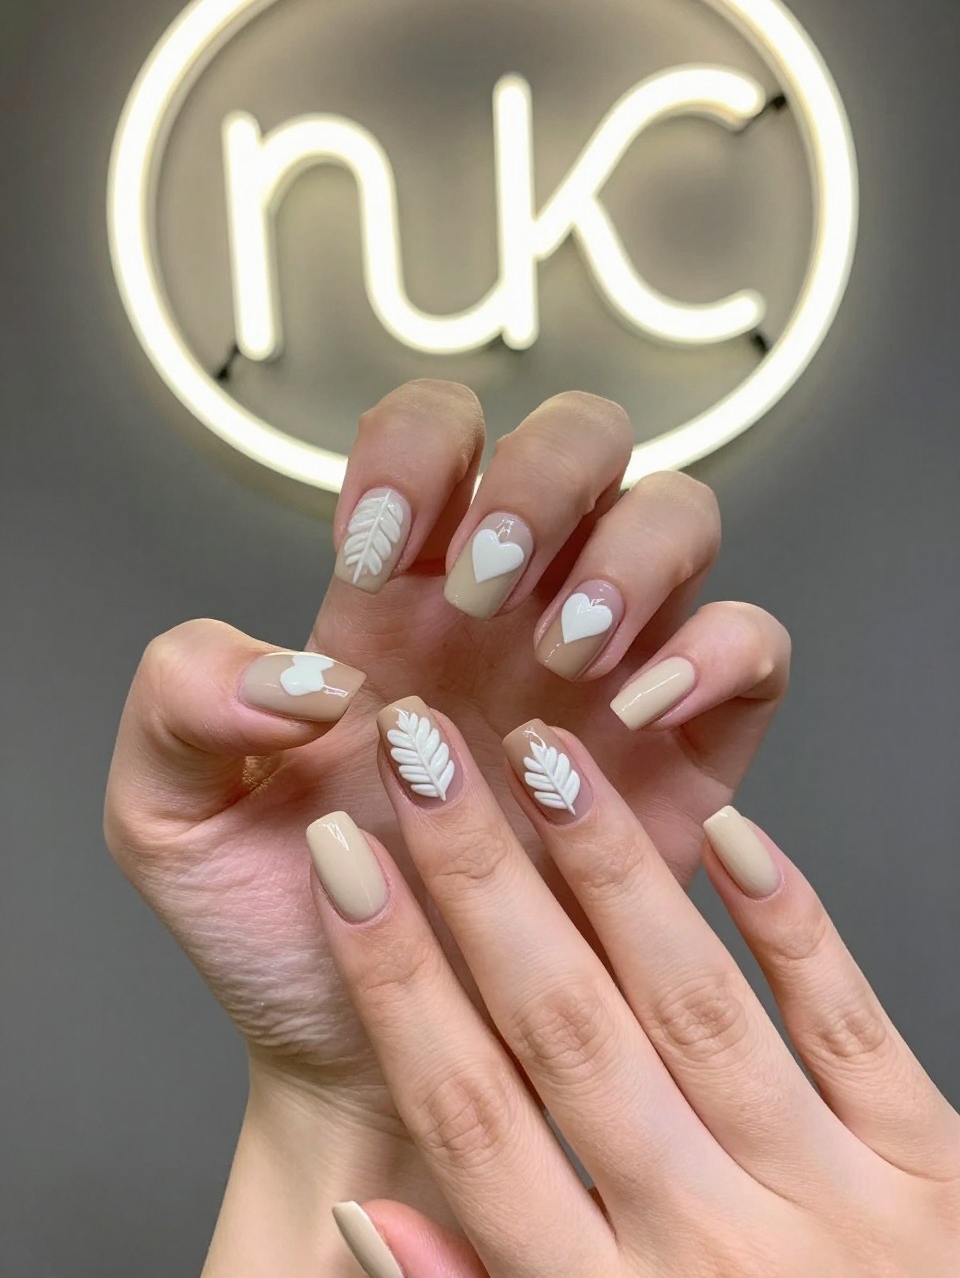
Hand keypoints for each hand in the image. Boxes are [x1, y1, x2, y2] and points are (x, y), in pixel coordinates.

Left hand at [104, 380, 788, 1109]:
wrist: (366, 1052)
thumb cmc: (283, 926)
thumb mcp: (167, 813)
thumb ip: (181, 698)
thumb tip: (307, 666)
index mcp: (397, 600)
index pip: (436, 433)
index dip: (415, 454)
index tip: (368, 556)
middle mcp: (512, 615)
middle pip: (580, 439)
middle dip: (540, 483)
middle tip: (483, 595)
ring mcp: (605, 675)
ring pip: (678, 517)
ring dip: (629, 559)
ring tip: (560, 658)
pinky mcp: (682, 755)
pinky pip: (752, 648)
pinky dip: (717, 652)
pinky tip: (639, 710)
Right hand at [311, 706, 959, 1277]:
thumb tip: (363, 1213)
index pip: (470, 1115)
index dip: (395, 982)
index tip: (345, 865)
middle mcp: (709, 1248)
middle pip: (565, 1033)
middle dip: (479, 880)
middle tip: (421, 758)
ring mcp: (834, 1203)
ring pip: (694, 1007)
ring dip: (611, 872)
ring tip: (545, 758)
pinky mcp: (936, 1167)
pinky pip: (852, 1027)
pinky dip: (790, 924)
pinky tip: (730, 830)